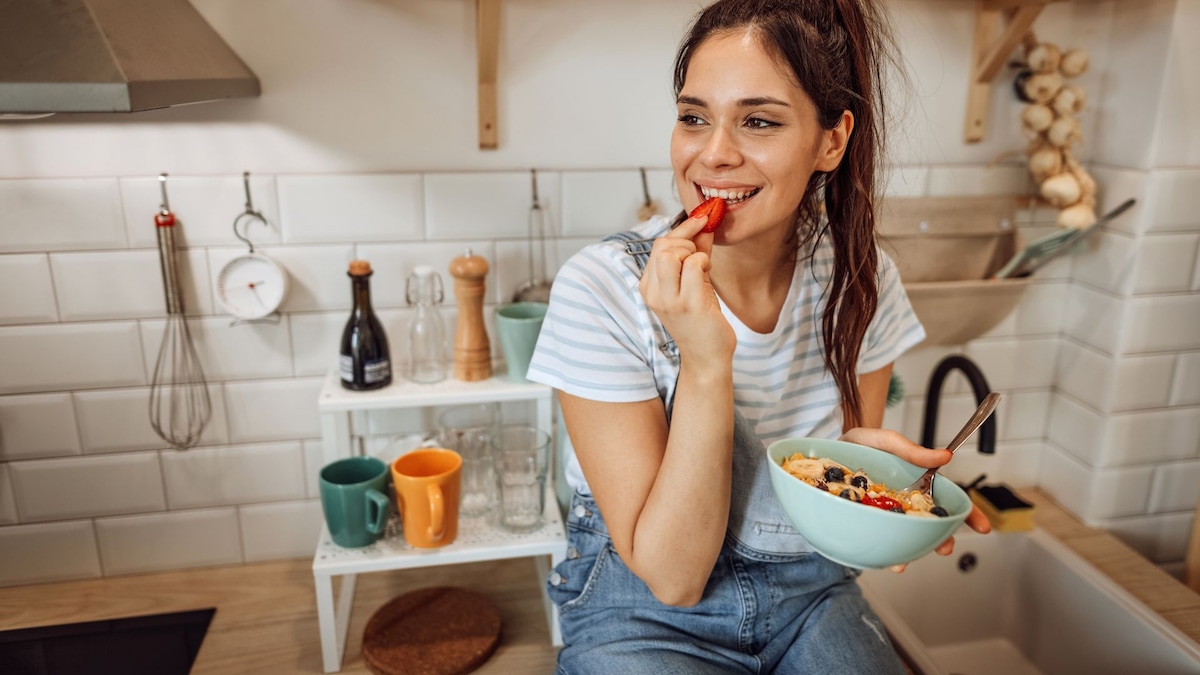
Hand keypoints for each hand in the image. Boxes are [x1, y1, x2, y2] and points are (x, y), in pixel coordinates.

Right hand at [639, 212, 733, 361]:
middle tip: (701, 256)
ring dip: (693, 253)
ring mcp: (670, 300)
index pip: (658, 245)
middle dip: (687, 242)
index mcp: (648, 287)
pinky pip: (694, 266)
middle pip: (662, 246)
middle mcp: (654, 293)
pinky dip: (704, 263)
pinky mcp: (689, 304)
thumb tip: (705, 222)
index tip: (701, 219)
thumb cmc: (700, 319)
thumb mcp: (694, 281)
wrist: (707, 356)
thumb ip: (696, 251)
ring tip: (702, 268)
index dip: (682, 229)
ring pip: (672, 254)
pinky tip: (708, 275)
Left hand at [838, 427, 992, 572]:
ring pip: (904, 538)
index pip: (946, 500)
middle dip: (941, 540)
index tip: (983, 528)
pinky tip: (882, 558)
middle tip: (945, 548)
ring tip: (904, 562)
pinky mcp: (860, 524)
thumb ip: (911, 449)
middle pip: (929, 525)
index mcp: (914, 484)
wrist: (820, 451)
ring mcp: (881, 516)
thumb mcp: (883, 440)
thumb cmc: (857, 444)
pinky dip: (881, 552)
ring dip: (909, 553)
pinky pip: (875, 540)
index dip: (967, 515)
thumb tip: (945, 456)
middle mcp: (901, 503)